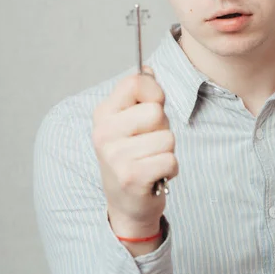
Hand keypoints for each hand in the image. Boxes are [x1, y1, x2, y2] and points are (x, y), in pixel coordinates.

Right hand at [92, 66, 177, 236]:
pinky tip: (155, 175)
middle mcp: (104, 133)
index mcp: (103, 114)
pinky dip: (170, 168)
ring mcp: (115, 156)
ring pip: (167, 138)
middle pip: (156, 112)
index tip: (151, 107)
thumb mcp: (128, 122)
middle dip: (162, 127)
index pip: (135, 83)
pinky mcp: (131, 177)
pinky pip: (170, 160)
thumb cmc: (132, 155)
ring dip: (166, 151)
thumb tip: (148, 70)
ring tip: (150, 160)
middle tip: (149, 143)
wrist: (125, 204)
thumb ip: (140, 95)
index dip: (154, 92)